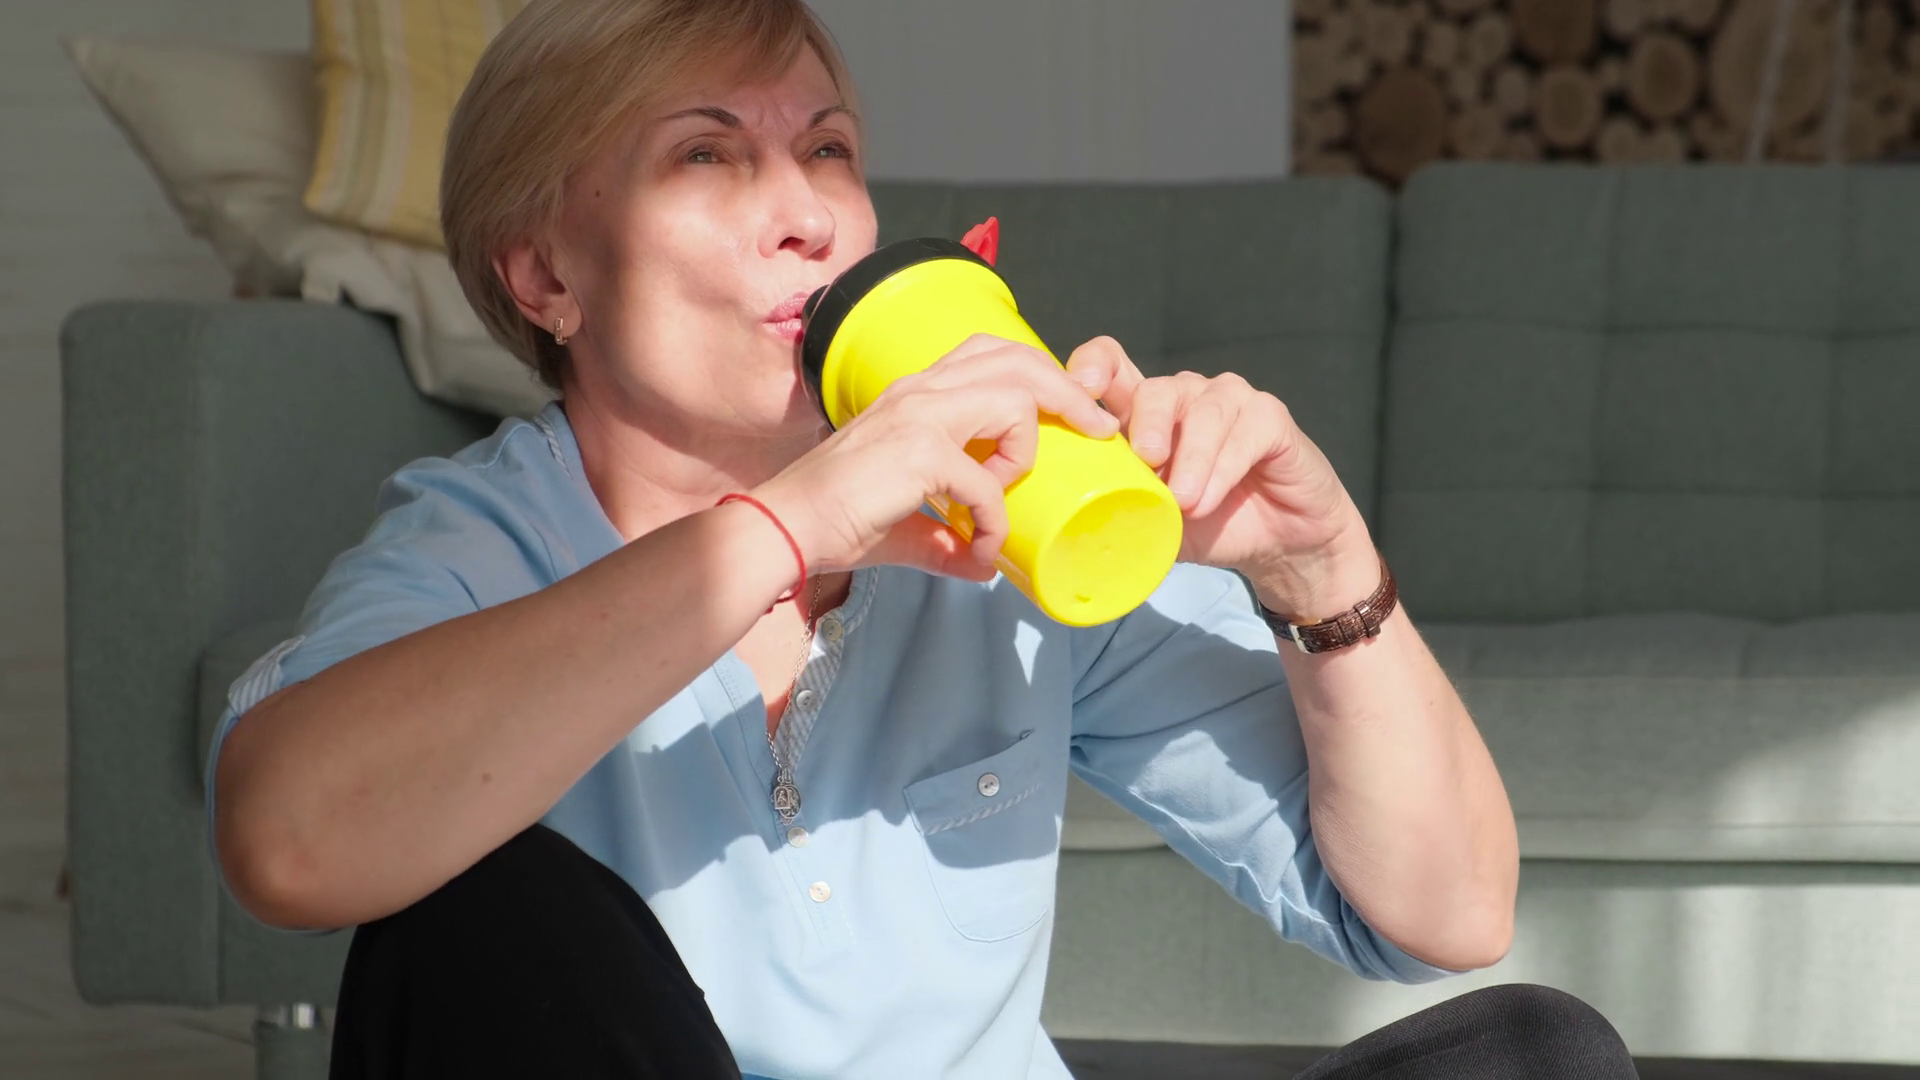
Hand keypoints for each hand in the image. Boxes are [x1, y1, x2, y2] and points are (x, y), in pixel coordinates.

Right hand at [753, 335, 1119, 579]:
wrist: (782, 529)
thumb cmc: (833, 519)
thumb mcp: (905, 523)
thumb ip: (946, 537)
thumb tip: (982, 568)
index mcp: (916, 392)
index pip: (992, 351)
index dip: (1042, 372)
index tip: (1074, 409)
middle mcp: (920, 389)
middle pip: (1017, 358)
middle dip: (1068, 390)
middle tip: (1097, 428)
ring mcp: (919, 414)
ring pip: (1015, 401)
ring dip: (1026, 453)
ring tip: (1007, 495)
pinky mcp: (919, 452)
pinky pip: (988, 482)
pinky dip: (993, 521)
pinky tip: (980, 547)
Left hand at [1065, 337, 1378, 620]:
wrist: (1278, 543)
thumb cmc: (1209, 526)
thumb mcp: (1152, 521)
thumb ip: (1118, 510)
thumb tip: (1067, 527)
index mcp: (1145, 414)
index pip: (1110, 365)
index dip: (1091, 368)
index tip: (1078, 394)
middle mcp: (1184, 397)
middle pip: (1155, 390)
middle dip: (1147, 427)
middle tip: (1146, 464)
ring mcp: (1228, 400)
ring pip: (1202, 411)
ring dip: (1190, 459)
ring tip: (1183, 501)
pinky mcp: (1269, 415)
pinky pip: (1244, 431)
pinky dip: (1223, 468)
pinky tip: (1209, 499)